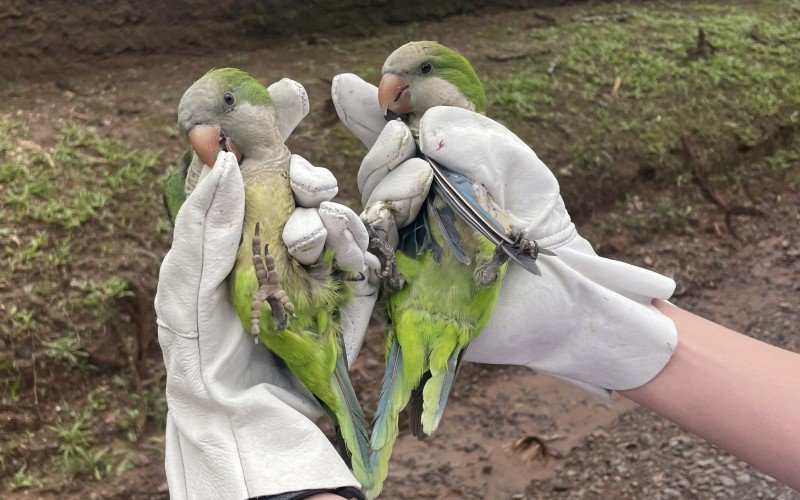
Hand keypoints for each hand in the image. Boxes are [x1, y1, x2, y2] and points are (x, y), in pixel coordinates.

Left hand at [155, 152, 364, 497]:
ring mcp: (315, 265)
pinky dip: (355, 238)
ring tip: (314, 227)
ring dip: (327, 209)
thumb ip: (204, 227)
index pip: (252, 169)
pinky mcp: (347, 291)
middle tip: (306, 181)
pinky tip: (341, 238)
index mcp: (232, 232)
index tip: (288, 93)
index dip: (269, 130)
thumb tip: (225, 161)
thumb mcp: (186, 289)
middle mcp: (275, 241)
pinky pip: (360, 252)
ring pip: (334, 213)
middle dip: (305, 173)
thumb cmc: (202, 353)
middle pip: (300, 186)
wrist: (244, 416)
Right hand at [331, 74, 676, 394]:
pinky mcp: (401, 293)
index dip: (363, 114)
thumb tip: (421, 121)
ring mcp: (404, 251)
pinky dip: (365, 239)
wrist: (562, 284)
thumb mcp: (507, 161)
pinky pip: (368, 265)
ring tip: (419, 177)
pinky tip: (384, 218)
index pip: (389, 142)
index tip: (344, 87)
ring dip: (384, 189)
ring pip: (369, 217)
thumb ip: (465, 136)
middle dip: (383, 154)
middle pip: (373, 178)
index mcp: (431, 173)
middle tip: (409, 142)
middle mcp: (410, 210)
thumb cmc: (537, 220)